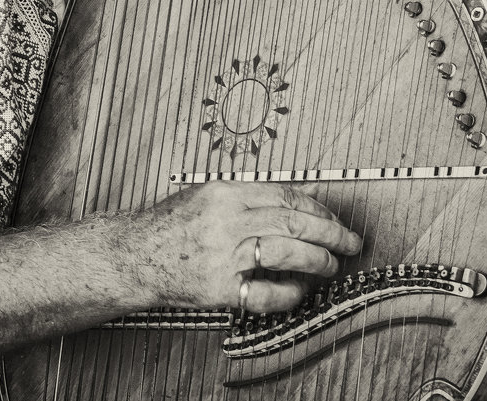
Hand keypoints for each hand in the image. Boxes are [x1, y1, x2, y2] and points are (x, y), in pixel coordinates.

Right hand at [129, 181, 361, 313]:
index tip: (335, 220)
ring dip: (318, 260)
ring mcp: (224, 254)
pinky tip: (299, 291)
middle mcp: (227, 220)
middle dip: (331, 234)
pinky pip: (265, 292)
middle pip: (294, 222)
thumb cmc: (171, 225)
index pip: (286, 196)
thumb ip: (247, 195)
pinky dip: (289, 293)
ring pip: (287, 253)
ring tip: (330, 265)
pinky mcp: (219, 286)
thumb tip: (297, 200)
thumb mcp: (206, 195)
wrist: (136, 254)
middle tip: (350, 242)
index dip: (319, 209)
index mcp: (226, 193)